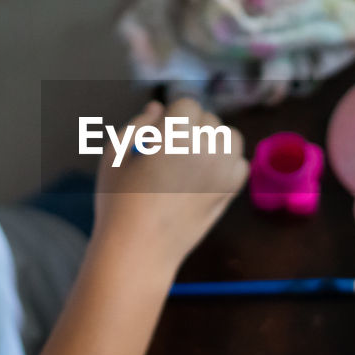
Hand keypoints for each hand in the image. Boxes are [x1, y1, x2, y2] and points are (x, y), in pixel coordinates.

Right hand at [92, 98, 247, 271]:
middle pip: (209, 120)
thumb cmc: (118, 202)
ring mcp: (222, 171)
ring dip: (214, 142)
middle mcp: (204, 148)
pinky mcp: (229, 193)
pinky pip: (240, 164)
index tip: (160, 132)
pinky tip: (205, 176)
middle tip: (171, 151)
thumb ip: (137, 125)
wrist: (138, 250)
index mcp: (175, 134)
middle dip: (191, 128)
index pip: (187, 104)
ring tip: (191, 160)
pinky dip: (227, 165)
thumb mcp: (114, 155)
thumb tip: (157, 109)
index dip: (172, 116)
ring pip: (230, 138)